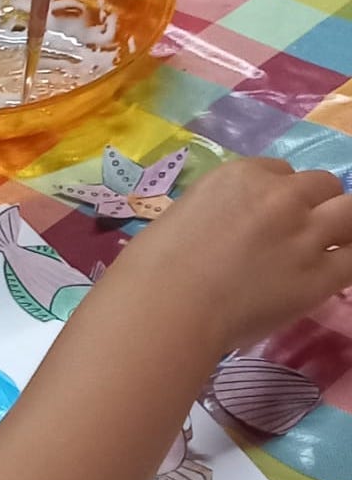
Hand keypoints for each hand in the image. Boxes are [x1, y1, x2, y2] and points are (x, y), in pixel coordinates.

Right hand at [106, 159, 351, 355]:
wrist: (164, 308)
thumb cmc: (148, 269)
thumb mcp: (178, 218)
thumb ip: (214, 216)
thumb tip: (221, 236)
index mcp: (239, 176)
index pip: (279, 171)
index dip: (276, 195)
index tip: (264, 218)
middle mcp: (280, 196)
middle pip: (322, 186)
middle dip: (315, 205)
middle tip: (297, 235)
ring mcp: (305, 234)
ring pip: (350, 214)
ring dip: (341, 227)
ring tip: (324, 250)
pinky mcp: (320, 276)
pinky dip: (347, 261)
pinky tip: (332, 273)